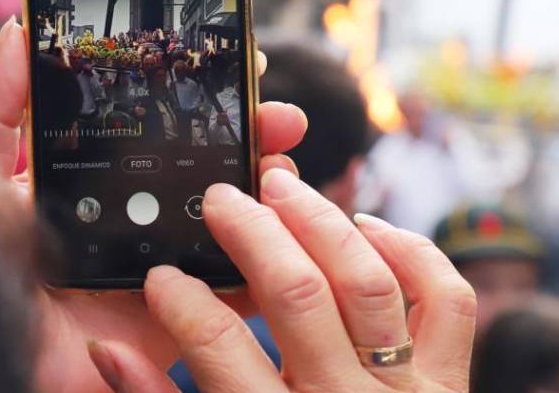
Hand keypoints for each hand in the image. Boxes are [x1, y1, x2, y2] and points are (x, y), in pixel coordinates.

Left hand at [0, 19, 307, 392]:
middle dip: (252, 134)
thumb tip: (17, 34)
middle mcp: (137, 210)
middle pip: (210, 162)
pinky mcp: (179, 312)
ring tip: (281, 166)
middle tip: (279, 116)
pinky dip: (271, 262)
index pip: (159, 121)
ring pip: (234, 218)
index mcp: (96, 173)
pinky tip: (285, 232)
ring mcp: (163, 260)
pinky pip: (236, 288)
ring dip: (269, 189)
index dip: (200, 90)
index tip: (238, 62)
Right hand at [88, 168, 475, 391]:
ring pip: (368, 282)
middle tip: (220, 199)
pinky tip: (366, 227)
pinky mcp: (448, 381)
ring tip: (282, 187)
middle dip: (252, 233)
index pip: (219, 348)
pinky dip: (412, 251)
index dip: (181, 300)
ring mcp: (406, 391)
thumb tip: (109, 350)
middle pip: (298, 293)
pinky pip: (446, 300)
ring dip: (322, 222)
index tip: (160, 275)